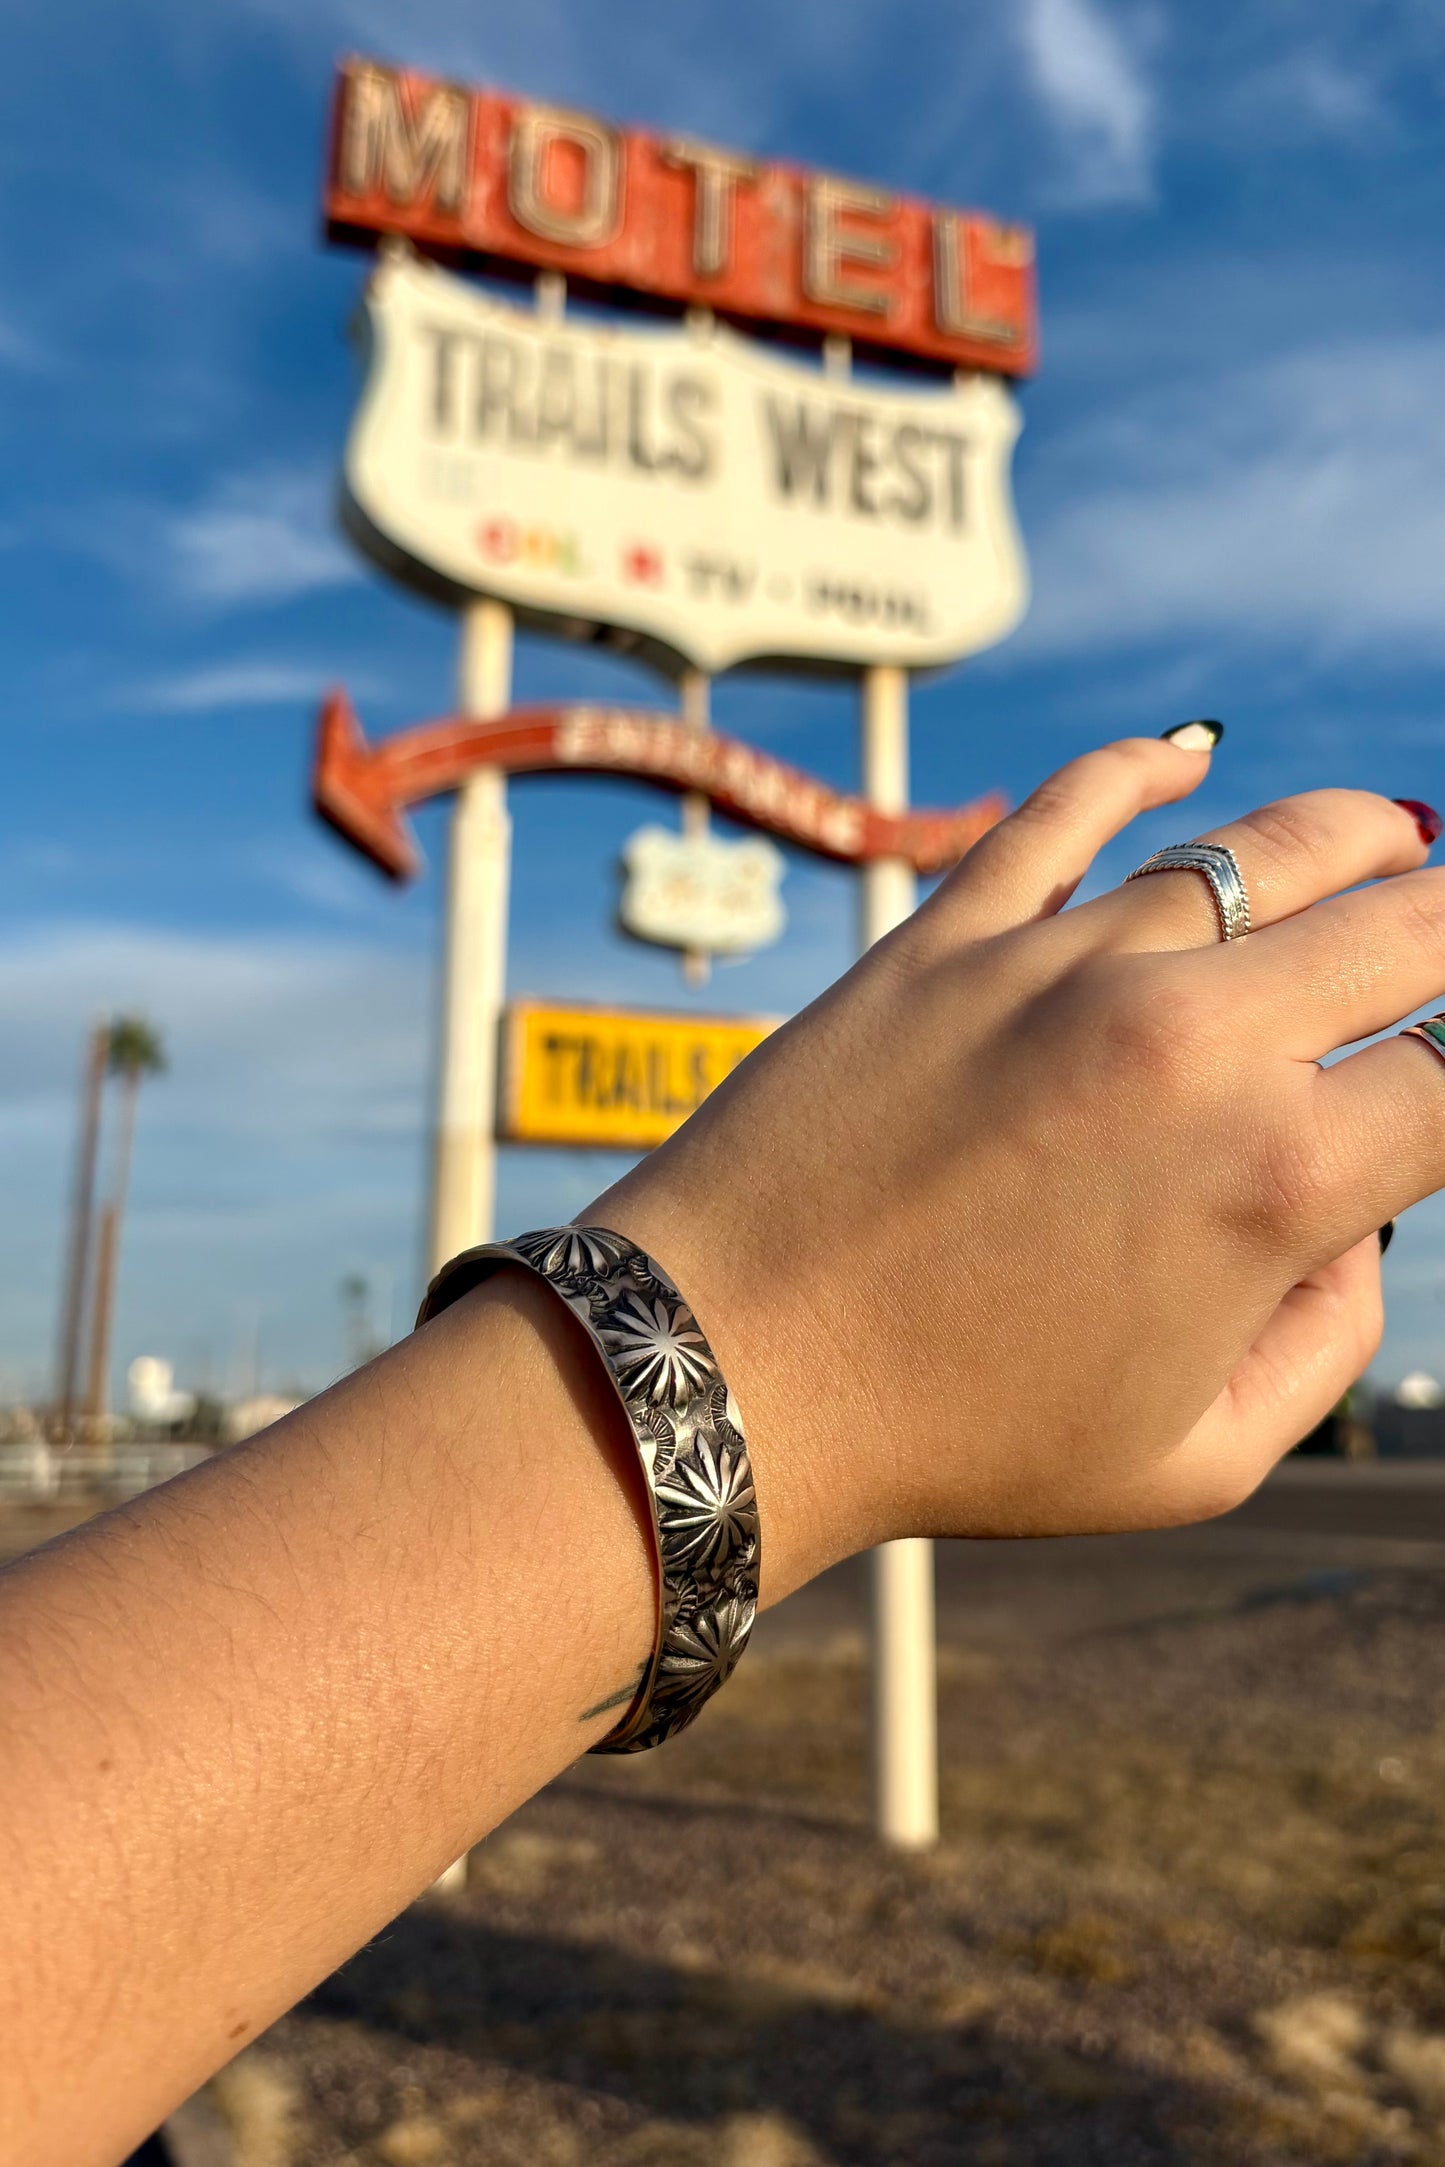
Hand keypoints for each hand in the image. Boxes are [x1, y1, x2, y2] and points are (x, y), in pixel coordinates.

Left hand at [592, 738, 1441, 1589]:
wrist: (728, 1369)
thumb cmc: (957, 1439)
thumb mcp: (1190, 1458)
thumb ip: (1324, 1339)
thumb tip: (1357, 1217)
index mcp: (1273, 1182)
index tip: (1435, 1096)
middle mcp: (1191, 1042)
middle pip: (1405, 926)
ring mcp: (1063, 967)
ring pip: (1263, 845)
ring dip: (1358, 838)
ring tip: (1395, 836)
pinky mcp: (952, 934)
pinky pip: (1069, 809)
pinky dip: (1142, 768)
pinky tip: (1187, 757)